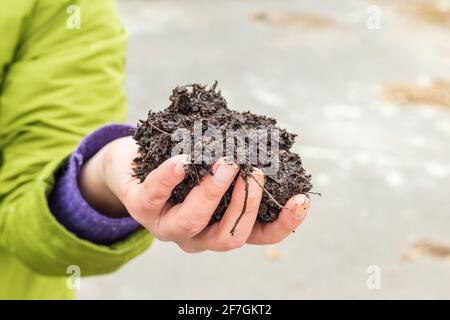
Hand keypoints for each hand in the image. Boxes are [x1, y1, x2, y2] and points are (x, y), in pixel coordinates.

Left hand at [79, 136, 309, 251]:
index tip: (301, 198)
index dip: (284, 224)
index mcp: (221, 225)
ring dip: (213, 192)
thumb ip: (241, 161)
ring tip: (225, 163)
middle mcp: (197, 234)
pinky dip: (171, 178)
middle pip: (228, 236)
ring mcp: (167, 225)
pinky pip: (156, 195)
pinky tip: (182, 160)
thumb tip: (273, 139)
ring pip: (193, 222)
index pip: (258, 236)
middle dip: (246, 203)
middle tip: (253, 170)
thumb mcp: (216, 164)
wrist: (135, 161)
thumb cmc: (185, 162)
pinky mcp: (141, 207)